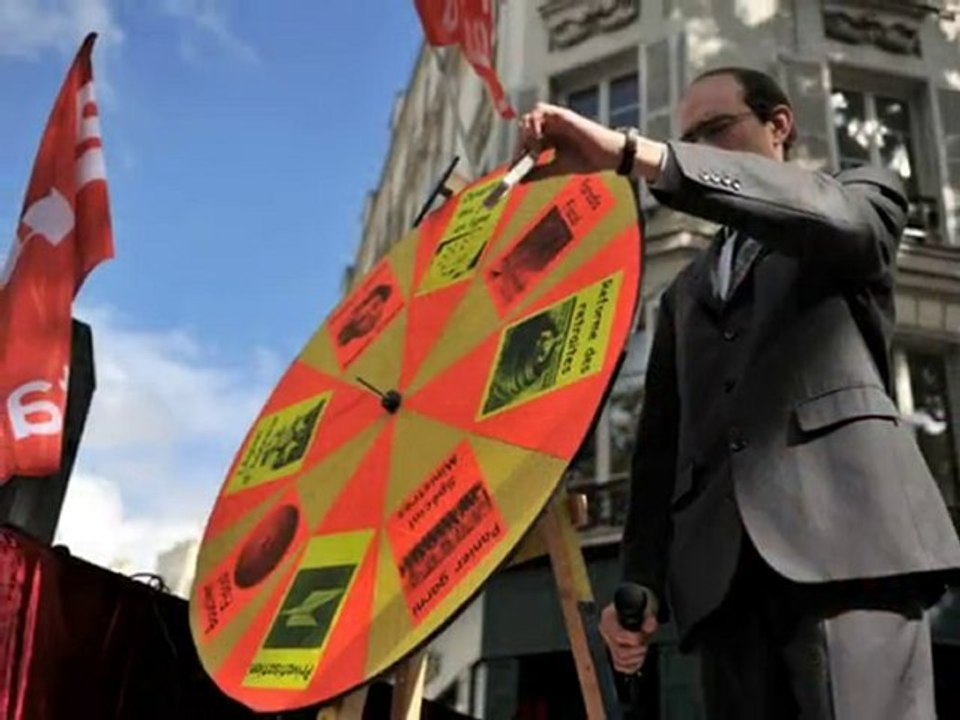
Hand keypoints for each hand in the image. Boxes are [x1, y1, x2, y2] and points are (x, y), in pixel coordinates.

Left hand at [515, 102, 665, 181]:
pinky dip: (534, 122)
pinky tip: (537, 139)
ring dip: (526, 132)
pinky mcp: (563, 115)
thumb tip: (520, 180)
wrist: (608, 155)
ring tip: (531, 150)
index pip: (526, 143)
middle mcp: (551, 127)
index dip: (518, 154)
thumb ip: (539, 172)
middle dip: (519, 145)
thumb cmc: (588, 160)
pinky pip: (541, 110)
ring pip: (530, 117)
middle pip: (525, 129)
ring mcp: (556, 120)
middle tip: (519, 161)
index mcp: (550, 138)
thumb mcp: (558, 168)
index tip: (514, 169)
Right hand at [599, 601, 657, 673]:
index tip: (643, 636)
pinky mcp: (613, 652)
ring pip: (619, 660)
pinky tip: (638, 657)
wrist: (637, 603)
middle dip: (637, 651)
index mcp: (608, 617)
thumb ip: (649, 615)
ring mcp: (608, 643)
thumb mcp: (646, 604)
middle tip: (645, 643)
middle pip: (619, 652)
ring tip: (642, 649)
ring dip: (636, 658)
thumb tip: (651, 625)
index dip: (634, 639)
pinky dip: (632, 665)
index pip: (618, 635)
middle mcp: (605, 631)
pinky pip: (620, 666)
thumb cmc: (639, 602)